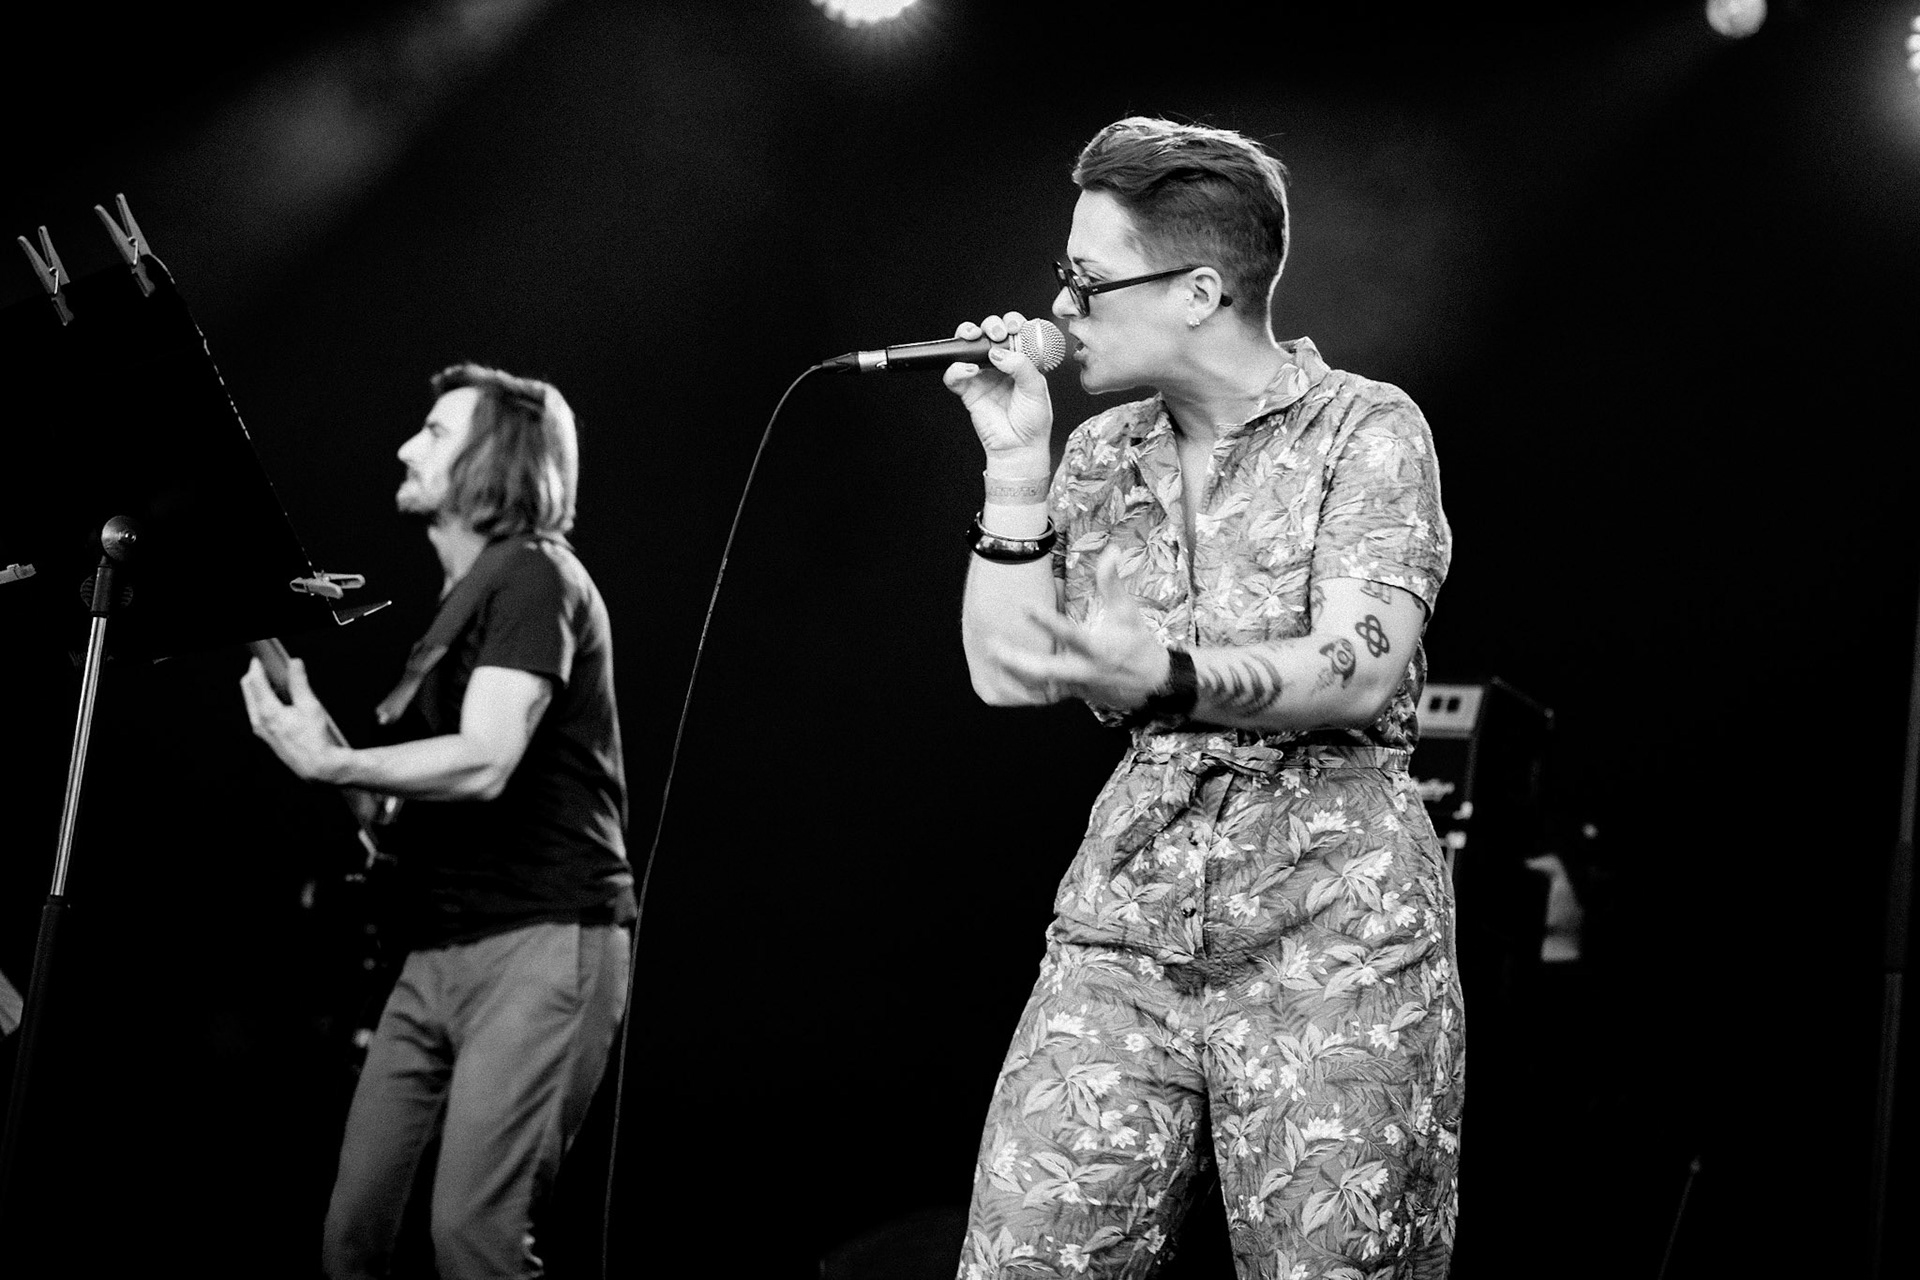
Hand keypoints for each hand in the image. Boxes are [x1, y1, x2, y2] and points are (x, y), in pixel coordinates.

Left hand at [239, 656, 348, 783]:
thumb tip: (295, 664)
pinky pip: (256, 713)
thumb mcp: (310, 706)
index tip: (259, 659)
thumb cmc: (314, 739)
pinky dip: (260, 702)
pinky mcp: (265, 736)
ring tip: (271, 682)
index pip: (255, 682)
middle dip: (253, 676)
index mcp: (268, 711)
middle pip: (247, 691)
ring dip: (256, 689)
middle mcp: (259, 721)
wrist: (316, 766)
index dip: (256, 667)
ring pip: (250, 702)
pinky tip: (275, 702)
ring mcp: (260, 730)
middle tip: (263, 667)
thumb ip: (300, 683)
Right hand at [941, 311, 1052, 456]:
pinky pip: (954, 374)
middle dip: (990, 326)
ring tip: (974, 339)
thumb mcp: (1036, 388)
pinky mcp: (967, 390)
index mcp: (1022, 360)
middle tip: (997, 334)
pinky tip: (970, 371)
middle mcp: (1001, 364)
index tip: (1014, 326)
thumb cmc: (1033, 422)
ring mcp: (983, 375)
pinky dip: (957, 368)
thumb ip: (1021, 365)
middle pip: (989, 333)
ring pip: (968, 347)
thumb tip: (999, 352)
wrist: (1019, 447)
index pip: (1014, 332)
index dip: (1011, 322)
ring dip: (968, 336)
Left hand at [990, 547, 1169, 706]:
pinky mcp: (1072, 693)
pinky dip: (1023, 683)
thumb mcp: (1127, 611)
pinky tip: (1002, 671)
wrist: (1150, 683)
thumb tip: (1112, 550)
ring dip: (1013, 673)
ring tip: (989, 656)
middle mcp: (1084, 669)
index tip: (1024, 605)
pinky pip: (1043, 692)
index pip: (1069, 634)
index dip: (1046, 621)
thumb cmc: (1136, 642)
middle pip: (1045, 669)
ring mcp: (1076, 685)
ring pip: (1039, 685)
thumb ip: (1113, 582)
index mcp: (1098, 648)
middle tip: (991, 643)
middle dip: (1017, 660)